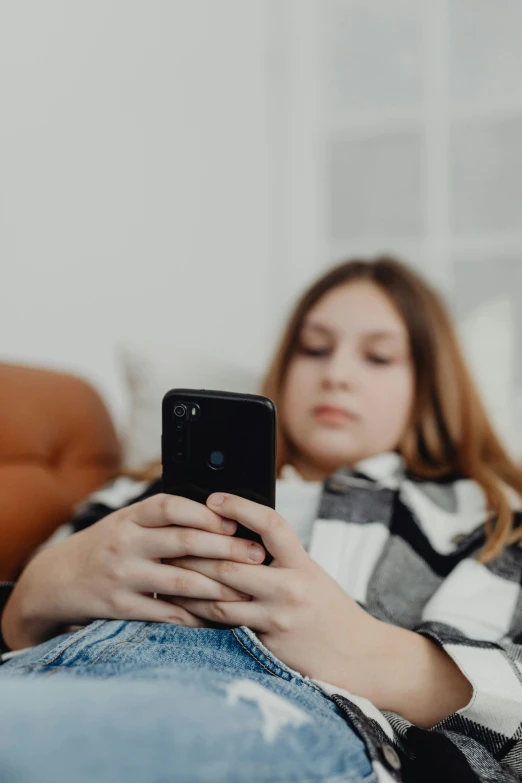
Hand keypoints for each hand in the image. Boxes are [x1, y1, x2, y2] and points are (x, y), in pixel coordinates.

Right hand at [1, 494, 266, 649]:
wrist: (55, 579)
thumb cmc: (105, 545)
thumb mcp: (126, 522)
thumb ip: (161, 518)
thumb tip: (218, 514)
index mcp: (130, 517)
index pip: (171, 506)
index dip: (205, 513)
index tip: (234, 522)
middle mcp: (126, 542)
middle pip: (184, 542)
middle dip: (226, 549)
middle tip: (256, 555)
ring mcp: (123, 575)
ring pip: (180, 581)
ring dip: (218, 587)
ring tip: (246, 589)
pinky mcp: (120, 606)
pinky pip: (165, 613)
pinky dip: (193, 617)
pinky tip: (216, 617)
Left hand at [172, 494, 472, 725]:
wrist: (358, 658)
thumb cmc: (330, 611)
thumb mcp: (313, 575)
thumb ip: (280, 558)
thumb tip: (239, 535)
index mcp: (304, 563)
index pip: (271, 524)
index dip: (240, 507)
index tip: (214, 498)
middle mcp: (291, 587)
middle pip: (232, 562)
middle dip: (197, 551)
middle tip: (171, 539)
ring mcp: (277, 618)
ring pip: (219, 596)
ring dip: (189, 584)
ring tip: (166, 571)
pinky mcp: (265, 643)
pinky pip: (224, 625)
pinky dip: (200, 612)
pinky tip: (182, 604)